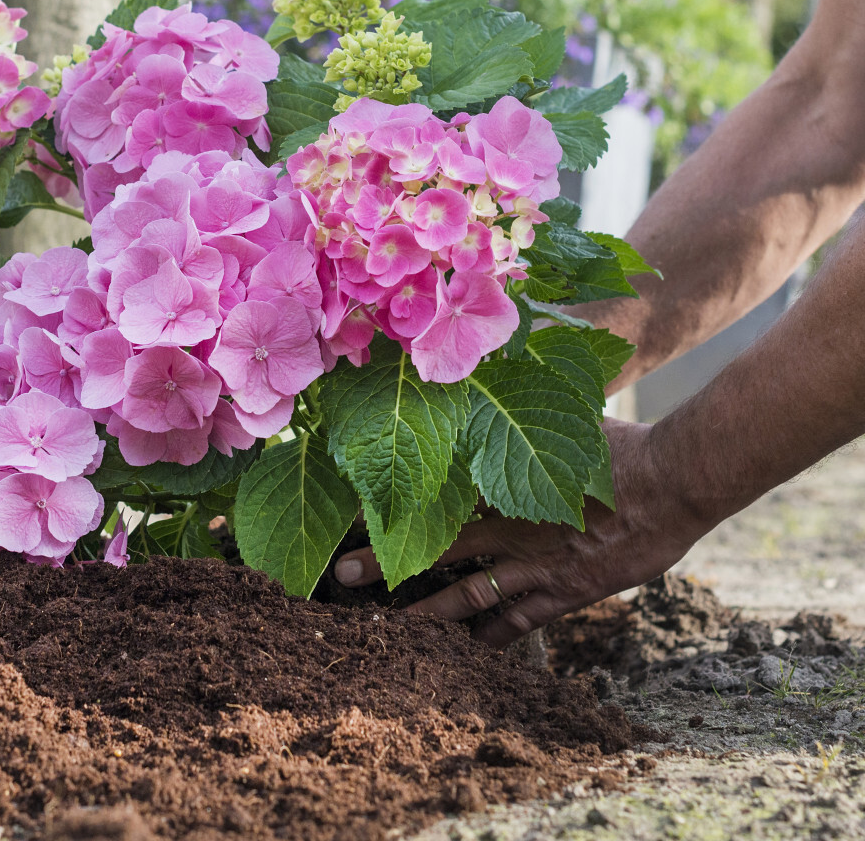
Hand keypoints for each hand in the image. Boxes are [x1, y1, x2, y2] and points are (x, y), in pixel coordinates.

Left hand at [332, 418, 710, 645]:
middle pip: (435, 547)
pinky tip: (468, 649)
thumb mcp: (563, 414)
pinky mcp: (567, 591)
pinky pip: (521, 619)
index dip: (392, 506)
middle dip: (385, 563)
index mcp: (501, 479)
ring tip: (389, 630)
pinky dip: (493, 635)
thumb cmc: (620, 443)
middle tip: (341, 578)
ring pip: (468, 593)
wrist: (672, 481)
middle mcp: (509, 525)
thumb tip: (494, 363)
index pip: (432, 497)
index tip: (355, 510)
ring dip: (428, 613)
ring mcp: (535, 564)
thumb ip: (522, 403)